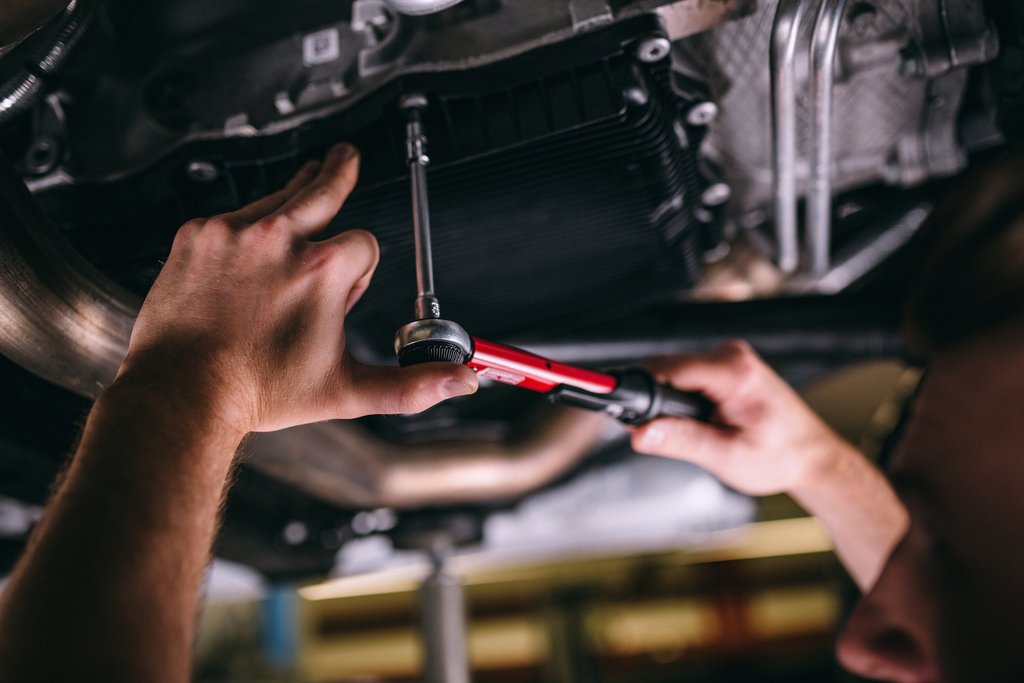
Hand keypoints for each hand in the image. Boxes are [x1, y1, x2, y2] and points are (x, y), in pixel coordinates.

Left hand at [115, 143, 478, 434]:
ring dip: (292, 207)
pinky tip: (248, 254)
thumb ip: (411, 385)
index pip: (363, 242)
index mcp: (322, 268)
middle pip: (325, 185)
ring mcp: (233, 232)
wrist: (182, 391)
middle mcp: (279, 239)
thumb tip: (461, 381)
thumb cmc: (258, 391)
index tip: (339, 297)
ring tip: (303, 188)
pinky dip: (245, 231)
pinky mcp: (197, 234)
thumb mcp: (347, 390)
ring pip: (278, 200)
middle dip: (340, 172)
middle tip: (346, 157)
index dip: (358, 272)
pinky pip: (234, 216)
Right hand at [630, 340, 848, 495]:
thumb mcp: (727, 457)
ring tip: (696, 431)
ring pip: (675, 372)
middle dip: (658, 401)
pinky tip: (702, 421)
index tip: (624, 410)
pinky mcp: (728, 366)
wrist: (812, 457)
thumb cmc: (781, 457)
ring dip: (673, 401)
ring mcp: (731, 358)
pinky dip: (685, 398)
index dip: (642, 390)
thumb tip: (641, 432)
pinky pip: (689, 375)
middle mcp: (733, 356)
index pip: (668, 368)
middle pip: (668, 368)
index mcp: (735, 373)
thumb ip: (682, 441)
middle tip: (665, 435)